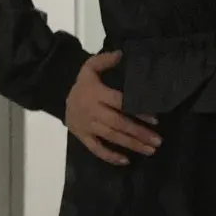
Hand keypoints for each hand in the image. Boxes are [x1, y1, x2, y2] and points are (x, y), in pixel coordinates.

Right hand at [64, 51, 161, 166]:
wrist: (57, 97)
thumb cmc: (82, 84)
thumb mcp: (89, 67)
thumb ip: (104, 60)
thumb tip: (121, 54)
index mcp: (97, 94)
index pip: (120, 103)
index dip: (138, 111)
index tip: (155, 119)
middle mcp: (93, 112)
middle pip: (119, 124)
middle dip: (139, 133)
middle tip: (158, 141)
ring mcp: (88, 127)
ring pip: (112, 137)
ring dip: (131, 145)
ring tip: (150, 150)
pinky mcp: (83, 138)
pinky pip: (97, 149)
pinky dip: (110, 156)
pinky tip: (126, 161)